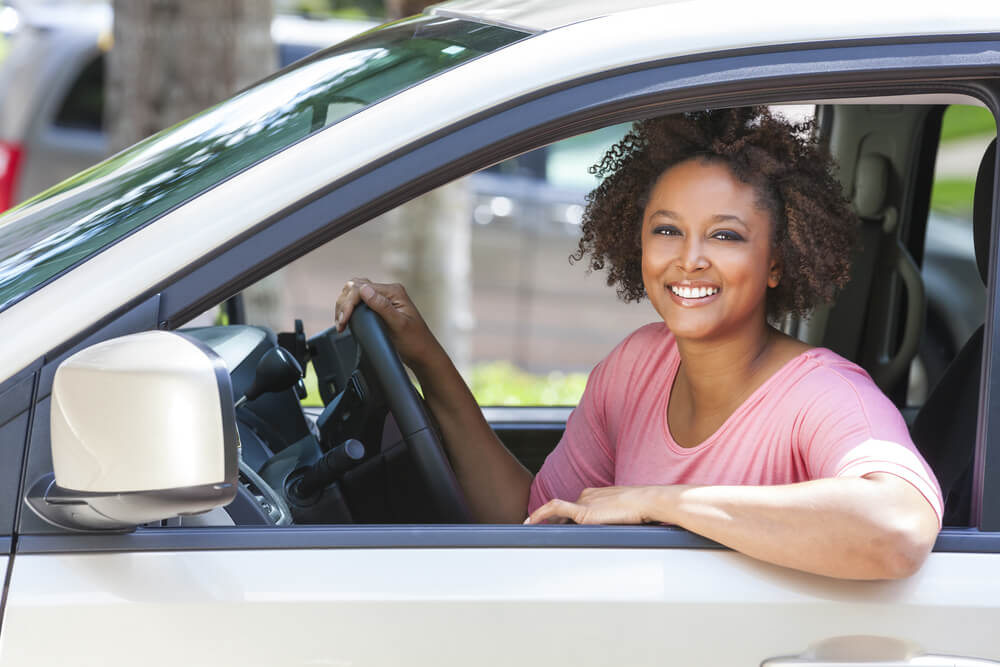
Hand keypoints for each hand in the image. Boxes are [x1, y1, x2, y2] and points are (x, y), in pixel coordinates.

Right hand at [334, 278, 438, 369]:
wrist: (422, 355)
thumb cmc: (415, 341)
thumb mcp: (399, 324)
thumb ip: (382, 306)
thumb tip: (364, 290)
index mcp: (394, 292)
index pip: (361, 288)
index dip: (349, 303)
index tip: (344, 320)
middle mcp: (388, 292)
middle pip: (355, 287)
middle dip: (344, 304)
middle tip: (341, 322)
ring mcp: (383, 300)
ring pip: (355, 294)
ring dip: (344, 306)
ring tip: (341, 323)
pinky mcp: (379, 309)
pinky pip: (359, 303)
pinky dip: (349, 310)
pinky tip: (346, 321)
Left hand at [524, 486, 661, 524]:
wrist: (646, 501)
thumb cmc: (640, 509)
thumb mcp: (623, 514)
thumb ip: (612, 520)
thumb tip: (612, 532)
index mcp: (594, 495)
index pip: (573, 508)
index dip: (562, 520)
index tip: (554, 527)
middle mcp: (586, 496)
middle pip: (565, 514)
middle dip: (552, 525)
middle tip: (538, 534)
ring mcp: (584, 501)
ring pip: (558, 513)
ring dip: (543, 522)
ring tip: (530, 530)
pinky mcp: (583, 510)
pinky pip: (555, 509)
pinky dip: (540, 514)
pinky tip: (529, 522)